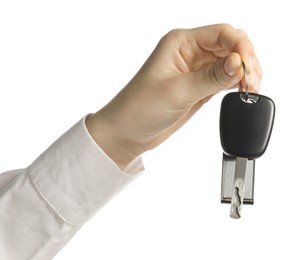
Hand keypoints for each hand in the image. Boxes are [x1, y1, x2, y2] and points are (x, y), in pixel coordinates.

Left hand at [86, 24, 261, 168]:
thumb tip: (240, 63)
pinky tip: (242, 91)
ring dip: (244, 72)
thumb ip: (211, 77)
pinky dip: (236, 83)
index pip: (221, 33)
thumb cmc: (139, 108)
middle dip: (246, 60)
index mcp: (180, 43)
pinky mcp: (197, 87)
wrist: (128, 132)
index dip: (241, 46)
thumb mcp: (177, 91)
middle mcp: (188, 53)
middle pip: (229, 46)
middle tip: (252, 82)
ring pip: (229, 63)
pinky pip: (223, 79)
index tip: (249, 67)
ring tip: (251, 89)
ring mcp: (194, 70)